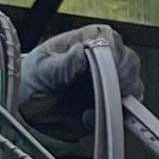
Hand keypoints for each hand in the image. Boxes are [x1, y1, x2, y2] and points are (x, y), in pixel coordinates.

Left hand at [13, 24, 141, 131]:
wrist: (27, 110)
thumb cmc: (33, 80)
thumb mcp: (42, 69)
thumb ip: (62, 63)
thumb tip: (80, 52)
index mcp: (88, 39)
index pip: (111, 40)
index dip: (112, 53)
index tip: (106, 67)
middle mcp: (104, 59)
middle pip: (129, 63)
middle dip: (120, 78)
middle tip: (103, 91)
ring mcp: (110, 83)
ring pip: (132, 87)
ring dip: (115, 99)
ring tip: (89, 107)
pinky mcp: (110, 106)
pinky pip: (124, 112)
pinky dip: (110, 117)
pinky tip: (87, 118)